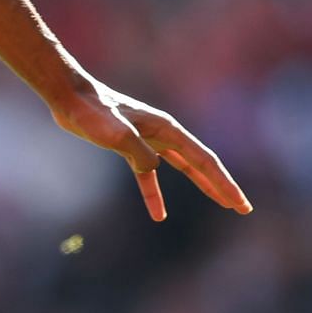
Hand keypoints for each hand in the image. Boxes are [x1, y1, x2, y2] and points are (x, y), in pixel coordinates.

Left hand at [51, 79, 251, 221]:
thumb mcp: (118, 135)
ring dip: (201, 185)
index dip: (223, 184)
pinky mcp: (130, 146)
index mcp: (167, 130)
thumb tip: (154, 168)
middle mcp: (163, 134)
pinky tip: (158, 214)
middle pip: (200, 164)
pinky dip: (154, 192)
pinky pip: (149, 174)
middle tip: (242, 207)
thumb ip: (140, 153)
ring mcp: (148, 139)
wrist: (70, 98)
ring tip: (221, 204)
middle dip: (222, 186)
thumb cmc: (93, 112)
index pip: (204, 161)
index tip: (238, 204)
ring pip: (182, 168)